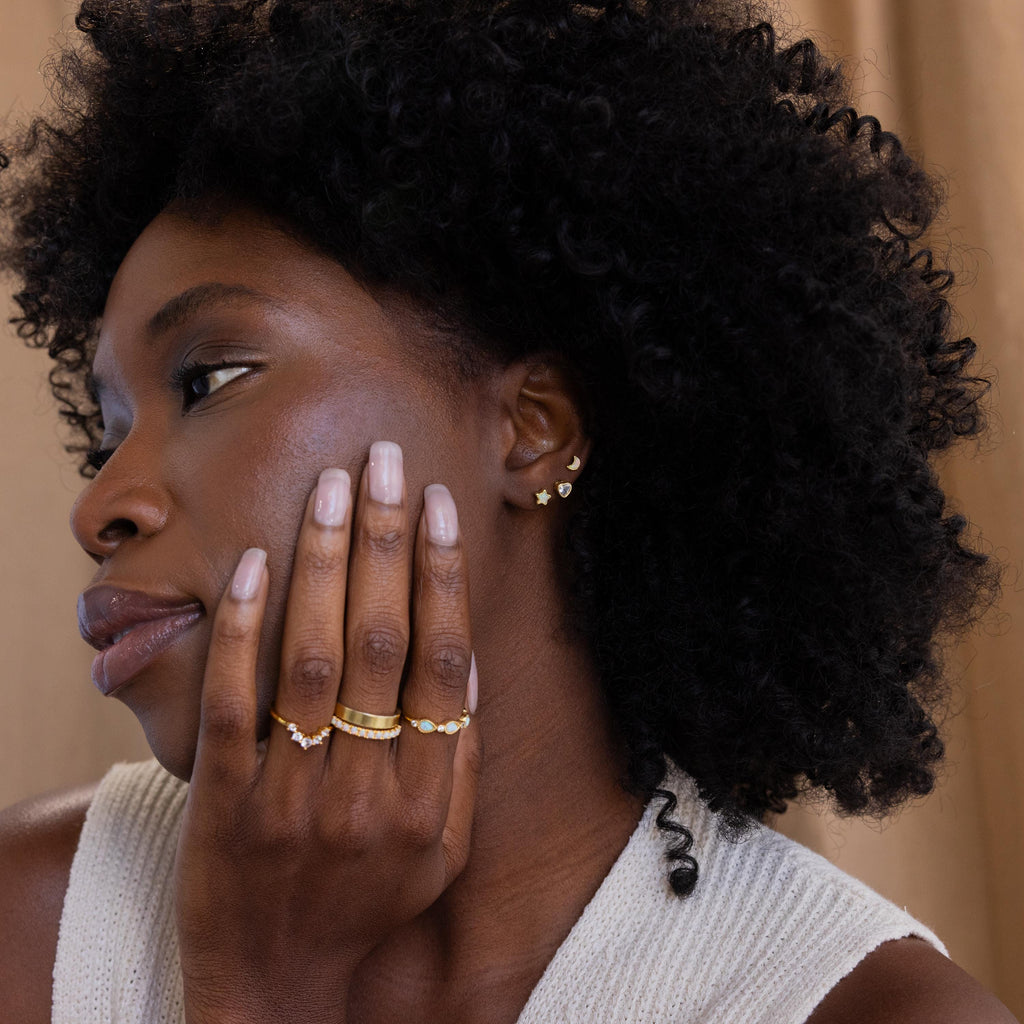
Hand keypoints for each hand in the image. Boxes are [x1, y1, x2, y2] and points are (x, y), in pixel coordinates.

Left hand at [174, 442, 479, 1023]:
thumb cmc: (368, 904)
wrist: (278, 983)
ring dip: (324, 565)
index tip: (439, 506)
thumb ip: (457, 760)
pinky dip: (242, 630)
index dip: (442, 577)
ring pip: (312, 659)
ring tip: (333, 488)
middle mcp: (367, 790)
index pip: (442, 664)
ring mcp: (292, 795)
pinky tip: (252, 563)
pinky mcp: (224, 801)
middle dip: (387, 542)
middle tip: (384, 463)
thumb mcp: (443, 851)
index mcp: (428, 798)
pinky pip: (235, 703)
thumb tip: (462, 660)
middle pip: (381, 643)